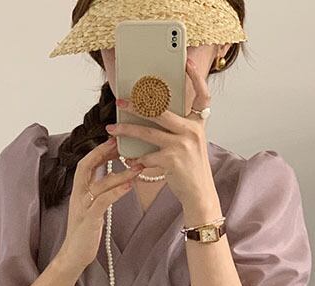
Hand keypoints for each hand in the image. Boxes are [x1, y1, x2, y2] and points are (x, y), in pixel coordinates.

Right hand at [58, 137, 141, 271]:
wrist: (73, 256)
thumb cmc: (85, 233)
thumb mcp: (92, 208)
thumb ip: (99, 193)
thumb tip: (112, 178)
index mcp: (78, 192)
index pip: (85, 163)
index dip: (99, 150)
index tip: (114, 140)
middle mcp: (78, 196)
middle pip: (86, 165)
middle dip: (104, 152)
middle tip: (123, 142)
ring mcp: (83, 207)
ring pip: (100, 183)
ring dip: (120, 173)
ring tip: (138, 166)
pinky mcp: (89, 220)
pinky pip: (103, 201)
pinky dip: (116, 191)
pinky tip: (130, 185)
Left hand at [105, 57, 220, 217]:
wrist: (199, 194)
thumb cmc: (191, 169)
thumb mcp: (190, 144)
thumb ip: (177, 128)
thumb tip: (151, 114)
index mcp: (198, 124)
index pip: (202, 95)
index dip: (195, 77)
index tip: (185, 62)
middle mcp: (192, 131)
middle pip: (161, 110)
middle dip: (137, 104)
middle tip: (121, 101)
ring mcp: (182, 145)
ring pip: (148, 132)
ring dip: (126, 129)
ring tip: (112, 128)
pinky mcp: (172, 160)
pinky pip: (146, 155)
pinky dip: (135, 158)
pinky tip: (128, 158)